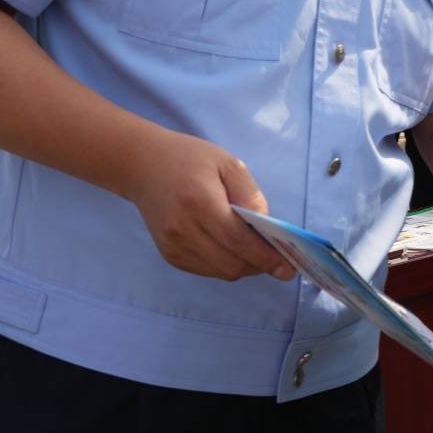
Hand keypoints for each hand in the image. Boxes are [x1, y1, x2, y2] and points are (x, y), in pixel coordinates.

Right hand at [127, 128, 295, 282]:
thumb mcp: (228, 164)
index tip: (288, 267)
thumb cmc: (190, 160)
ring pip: (221, 272)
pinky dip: (226, 264)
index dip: (266, 257)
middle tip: (278, 258)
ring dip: (244, 266)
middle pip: (231, 264)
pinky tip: (232, 248)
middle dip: (259, 265)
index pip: (238, 240)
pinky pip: (207, 271)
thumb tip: (269, 229)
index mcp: (199, 201)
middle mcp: (182, 229)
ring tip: (257, 251)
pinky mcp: (170, 255)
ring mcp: (173, 246)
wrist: (143, 167)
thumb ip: (250, 195)